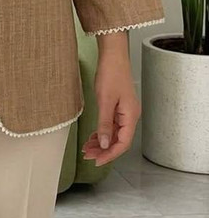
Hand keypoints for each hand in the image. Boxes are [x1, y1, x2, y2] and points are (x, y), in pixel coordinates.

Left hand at [81, 50, 140, 166]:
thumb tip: (104, 144)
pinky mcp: (118, 106)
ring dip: (102, 142)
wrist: (113, 56)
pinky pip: (111, 125)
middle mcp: (130, 116)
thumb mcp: (105, 100)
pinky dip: (102, 132)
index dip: (110, 154)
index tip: (96, 161)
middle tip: (88, 157)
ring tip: (87, 149)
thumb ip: (105, 123)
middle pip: (118, 140)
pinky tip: (93, 137)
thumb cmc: (111, 74)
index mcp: (130, 116)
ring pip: (114, 133)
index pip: (122, 143)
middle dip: (104, 150)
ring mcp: (124, 112)